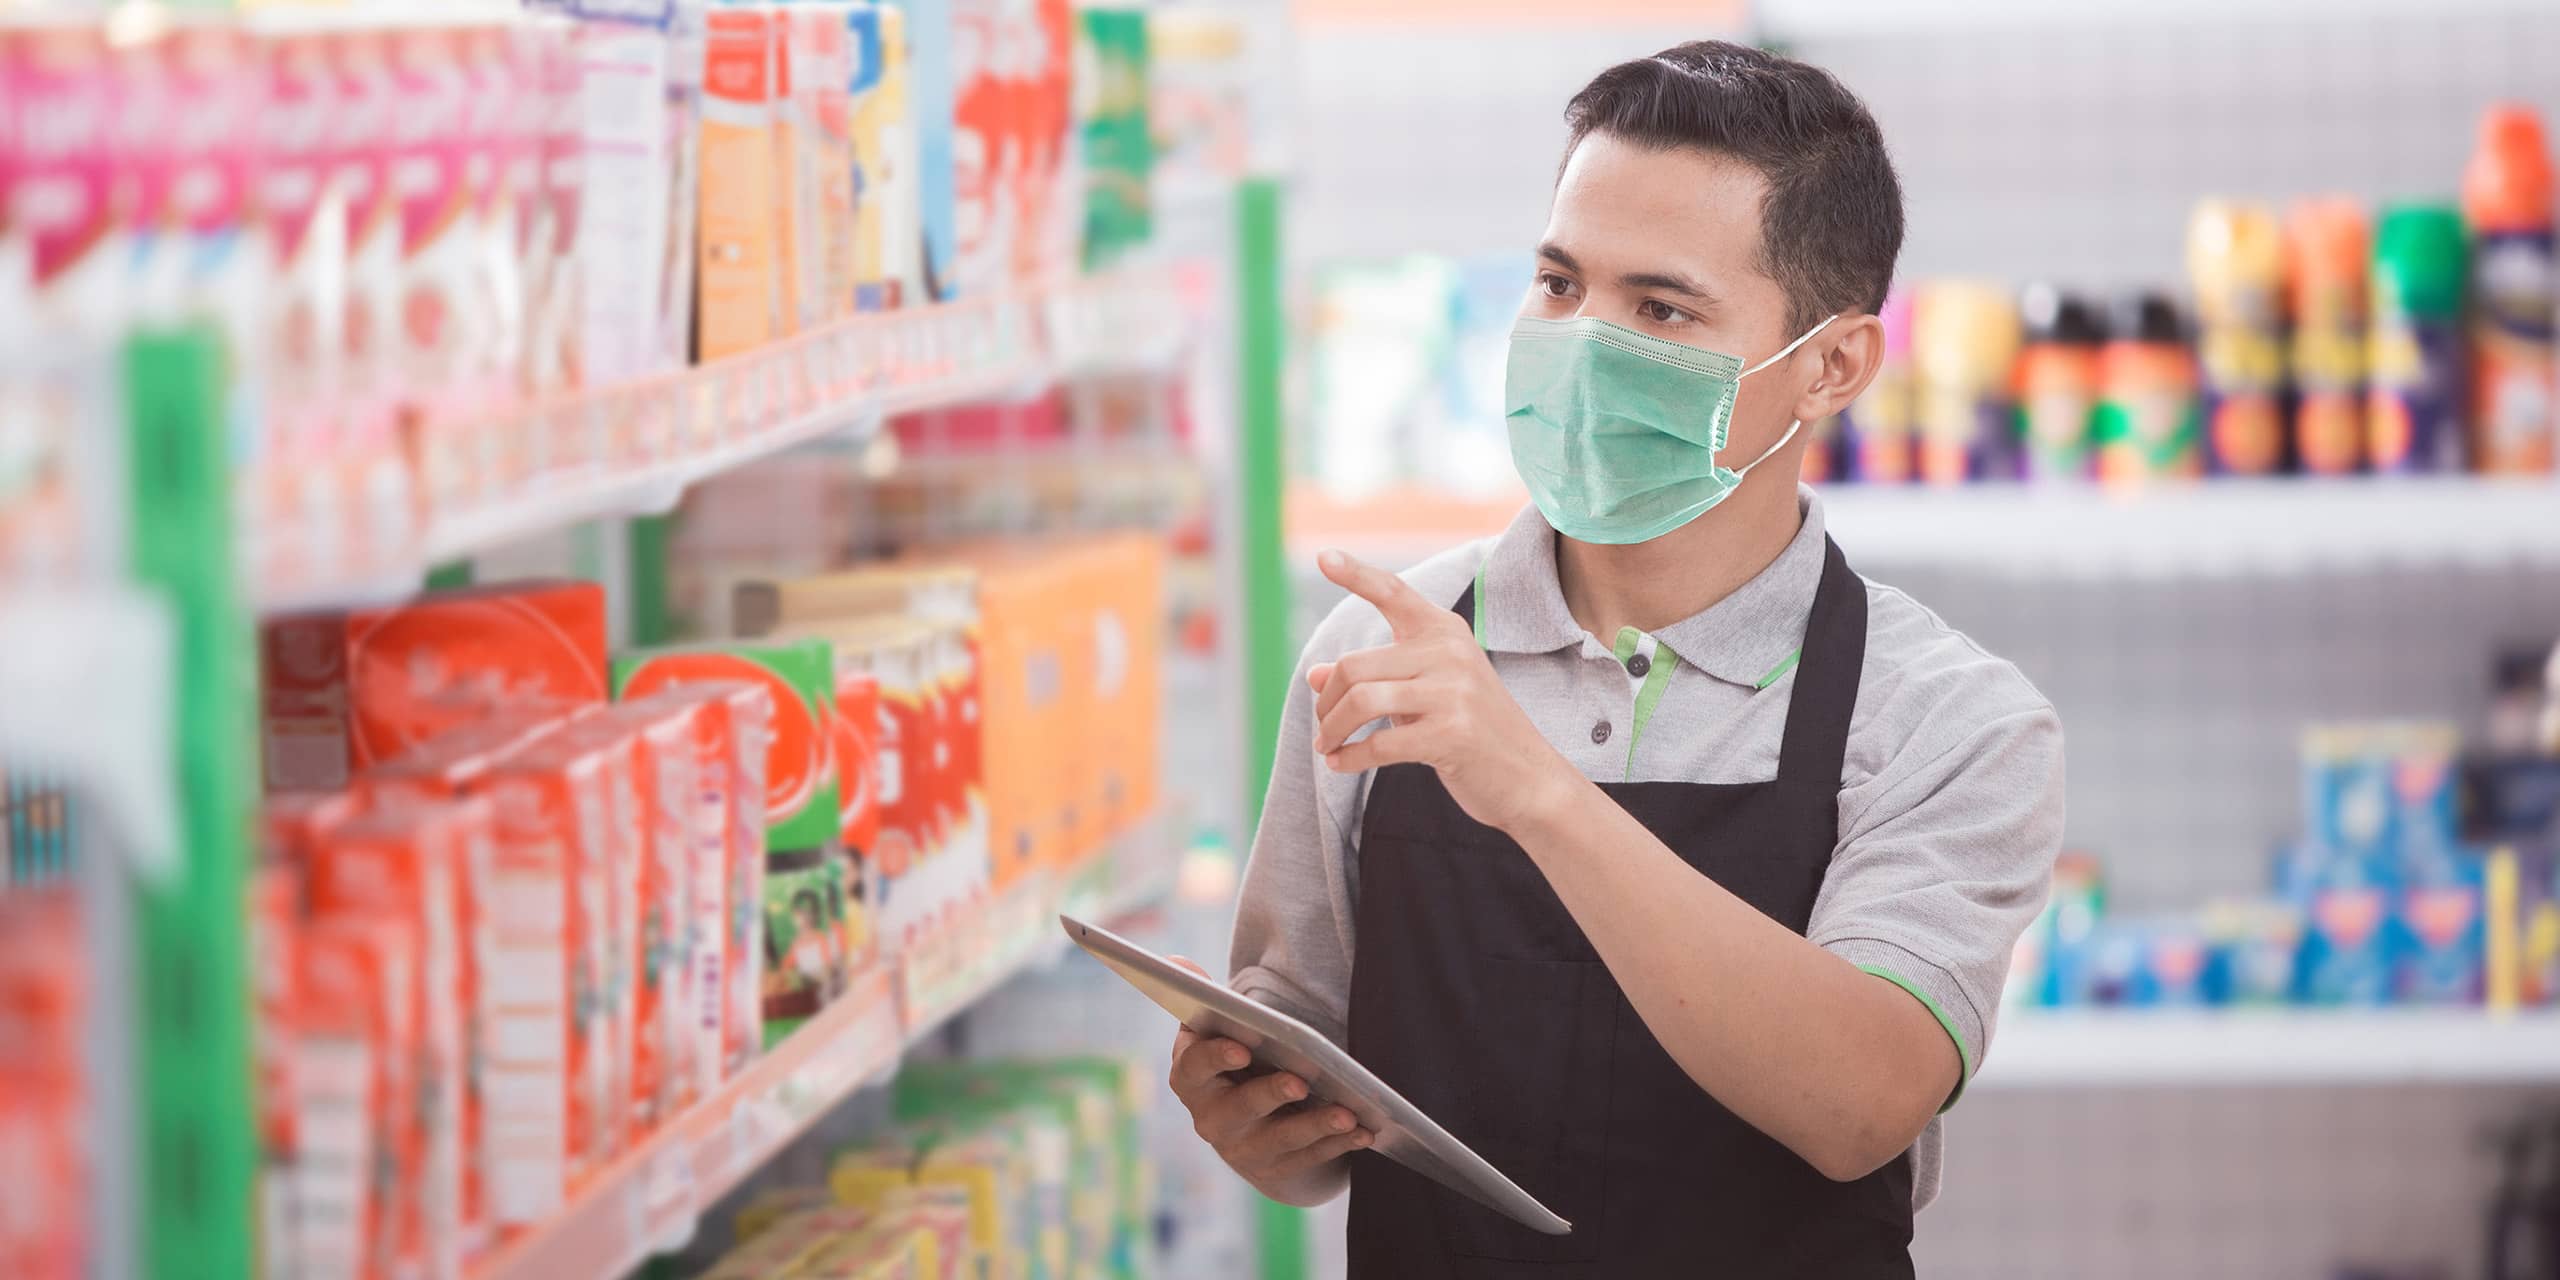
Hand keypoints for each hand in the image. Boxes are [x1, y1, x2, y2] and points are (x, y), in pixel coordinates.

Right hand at [1163, 955, 1372, 1200]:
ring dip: (1316, 1126)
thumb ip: (1203, 999)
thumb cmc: (1233, 1061)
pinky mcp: (1275, 1170)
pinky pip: (1309, 1158)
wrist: (1245, 1123)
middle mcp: (1211, 1119)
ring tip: (1348, 1113)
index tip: (1242, 1046)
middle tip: (1300, 1082)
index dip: (1215, 1057)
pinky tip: (1364, 1130)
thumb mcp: (1216, 1032)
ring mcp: (1243, 1149)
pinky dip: (1338, 1144)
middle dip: (1270, 1094)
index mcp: (1191, 1079)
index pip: (1194, 1067)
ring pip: (1281, 1140)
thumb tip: (1176, 964)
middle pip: (1240, 1108)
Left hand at [1309, 549, 1577, 832]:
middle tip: (1322, 729)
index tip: (1322, 556)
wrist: (1530, 778)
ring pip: (1362, 702)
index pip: (1393, 593)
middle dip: (1326, 703)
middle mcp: (1450, 652)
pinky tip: (1341, 764)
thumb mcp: (1423, 693)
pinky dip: (1350, 758)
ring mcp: (1454, 693)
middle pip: (1355, 666)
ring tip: (1326, 747)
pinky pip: (1379, 744)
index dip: (1356, 574)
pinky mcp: (1452, 735)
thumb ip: (1373, 678)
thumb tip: (1315, 674)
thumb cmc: (1469, 731)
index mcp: (1444, 632)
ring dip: (1332, 730)